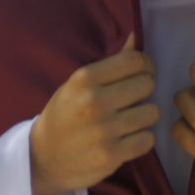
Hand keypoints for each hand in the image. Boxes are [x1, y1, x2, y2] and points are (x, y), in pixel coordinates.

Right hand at [29, 38, 157, 194]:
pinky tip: (127, 138)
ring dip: (144, 117)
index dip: (145, 66)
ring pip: (152, 112)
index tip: (140, 74)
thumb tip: (136, 37)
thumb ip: (111, 62)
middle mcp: (94, 102)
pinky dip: (141, 139)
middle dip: (143, 91)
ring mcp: (104, 130)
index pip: (135, 61)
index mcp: (84, 79)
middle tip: (131, 100)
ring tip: (128, 120)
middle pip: (147, 84)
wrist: (42, 158)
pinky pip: (148, 139)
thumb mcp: (78, 85)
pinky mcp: (111, 155)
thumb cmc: (64, 115)